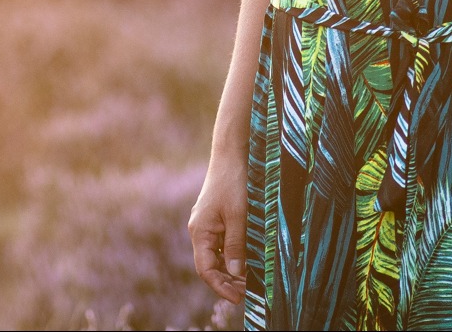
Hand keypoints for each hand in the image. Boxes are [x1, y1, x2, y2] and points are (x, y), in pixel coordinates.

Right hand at [188, 158, 246, 303]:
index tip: (238, 298)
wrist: (231, 154)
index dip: (220, 286)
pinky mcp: (218, 218)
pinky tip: (248, 260)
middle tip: (249, 291)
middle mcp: (201, 230)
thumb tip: (234, 272)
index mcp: (200, 231)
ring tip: (251, 279)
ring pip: (218, 255)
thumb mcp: (237, 216)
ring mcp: (209, 224)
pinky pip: (223, 244)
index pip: (205, 269)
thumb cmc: (233, 182)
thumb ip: (235, 245)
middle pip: (211, 265)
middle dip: (228, 280)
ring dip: (232, 269)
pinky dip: (234, 255)